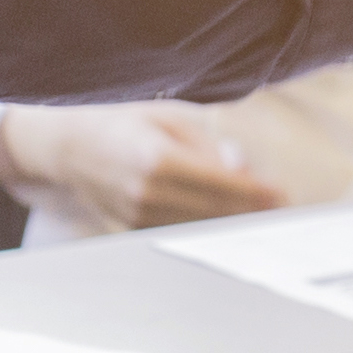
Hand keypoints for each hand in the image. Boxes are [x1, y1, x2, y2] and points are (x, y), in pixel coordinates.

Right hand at [0, 106, 287, 230]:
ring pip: (200, 229)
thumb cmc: (124, 126)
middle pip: (215, 212)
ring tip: (263, 219)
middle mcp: (147, 193)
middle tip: (282, 211)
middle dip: (252, 213)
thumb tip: (242, 169)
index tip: (282, 195)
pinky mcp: (133, 231)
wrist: (70, 150)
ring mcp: (138, 217)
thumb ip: (207, 144)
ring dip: (234, 225)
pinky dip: (207, 230)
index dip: (256, 192)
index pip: (220, 183)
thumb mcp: (168, 118)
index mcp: (158, 159)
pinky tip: (229, 224)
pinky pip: (180, 234)